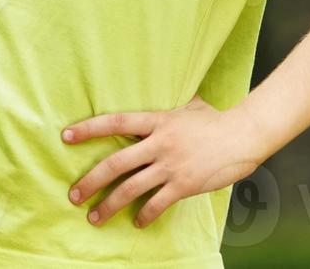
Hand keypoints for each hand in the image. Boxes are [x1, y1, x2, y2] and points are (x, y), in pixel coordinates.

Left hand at [62, 93, 267, 228]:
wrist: (243, 136)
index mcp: (157, 121)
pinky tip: (137, 222)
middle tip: (73, 194)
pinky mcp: (184, 185)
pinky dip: (144, 215)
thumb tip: (156, 87)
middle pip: (115, 163)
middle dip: (90, 181)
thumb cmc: (215, 118)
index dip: (89, 129)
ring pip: (131, 188)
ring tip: (94, 217)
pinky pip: (157, 204)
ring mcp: (171, 165)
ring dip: (109, 205)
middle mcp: (160, 143)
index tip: (66, 136)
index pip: (115, 122)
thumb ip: (168, 102)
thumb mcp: (188, 104)